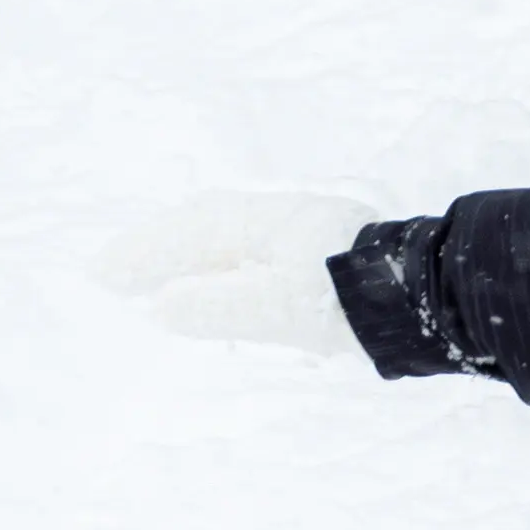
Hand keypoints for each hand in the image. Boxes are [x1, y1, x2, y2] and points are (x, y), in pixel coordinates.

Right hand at [101, 190, 378, 358]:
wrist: (428, 298)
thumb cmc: (350, 300)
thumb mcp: (276, 309)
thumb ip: (215, 306)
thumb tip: (161, 305)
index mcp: (264, 223)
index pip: (188, 232)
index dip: (142, 253)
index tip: (101, 275)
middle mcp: (280, 220)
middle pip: (204, 228)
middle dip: (157, 249)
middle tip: (111, 275)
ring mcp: (303, 236)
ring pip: (229, 241)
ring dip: (187, 258)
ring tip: (151, 283)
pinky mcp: (322, 260)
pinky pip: (252, 255)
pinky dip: (220, 270)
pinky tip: (215, 290)